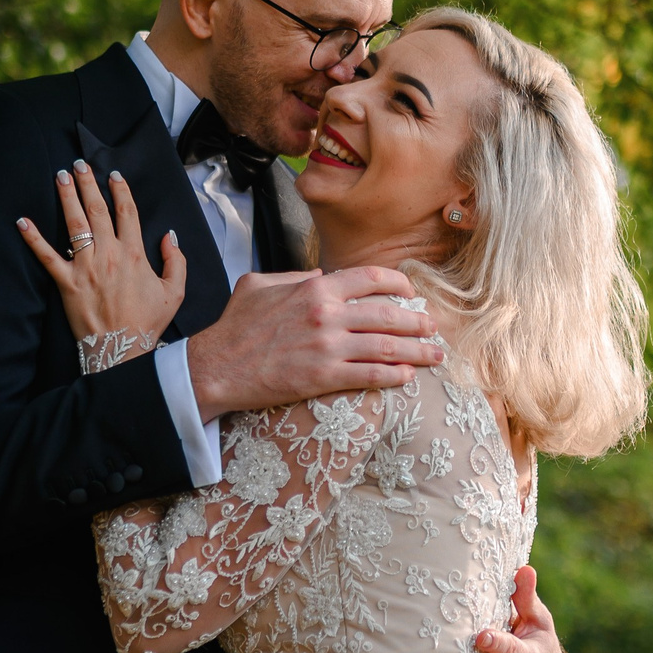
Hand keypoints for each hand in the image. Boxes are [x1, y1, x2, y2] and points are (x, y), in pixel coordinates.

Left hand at [17, 162, 185, 369]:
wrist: (122, 352)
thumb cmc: (147, 323)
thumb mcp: (174, 292)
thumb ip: (175, 261)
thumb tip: (170, 236)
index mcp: (135, 254)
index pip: (127, 212)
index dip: (120, 191)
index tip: (113, 175)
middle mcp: (109, 255)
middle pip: (98, 210)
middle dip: (89, 184)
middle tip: (80, 164)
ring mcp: (86, 267)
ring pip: (74, 224)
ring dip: (66, 197)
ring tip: (60, 176)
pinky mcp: (66, 283)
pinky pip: (47, 256)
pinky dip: (33, 238)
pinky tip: (22, 221)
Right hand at [184, 265, 444, 418]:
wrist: (216, 366)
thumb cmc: (235, 326)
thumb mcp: (259, 285)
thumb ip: (293, 277)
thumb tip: (320, 275)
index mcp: (315, 288)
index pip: (371, 278)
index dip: (398, 285)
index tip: (411, 294)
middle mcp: (326, 314)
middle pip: (388, 315)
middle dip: (418, 322)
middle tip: (434, 327)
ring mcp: (327, 346)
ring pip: (386, 346)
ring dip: (418, 351)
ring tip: (436, 355)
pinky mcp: (323, 377)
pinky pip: (370, 375)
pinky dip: (394, 375)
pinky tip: (409, 376)